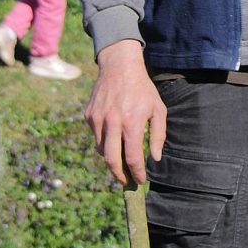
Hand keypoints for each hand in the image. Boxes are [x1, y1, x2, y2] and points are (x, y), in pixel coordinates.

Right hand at [84, 39, 165, 184]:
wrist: (119, 67)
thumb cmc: (143, 89)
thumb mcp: (158, 109)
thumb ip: (159, 135)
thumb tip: (155, 157)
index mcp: (131, 122)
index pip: (132, 157)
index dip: (137, 172)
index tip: (140, 179)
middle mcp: (112, 122)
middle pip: (111, 160)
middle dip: (118, 175)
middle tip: (125, 181)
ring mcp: (98, 119)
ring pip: (101, 150)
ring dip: (111, 159)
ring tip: (121, 161)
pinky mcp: (89, 115)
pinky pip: (96, 136)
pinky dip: (104, 142)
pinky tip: (113, 137)